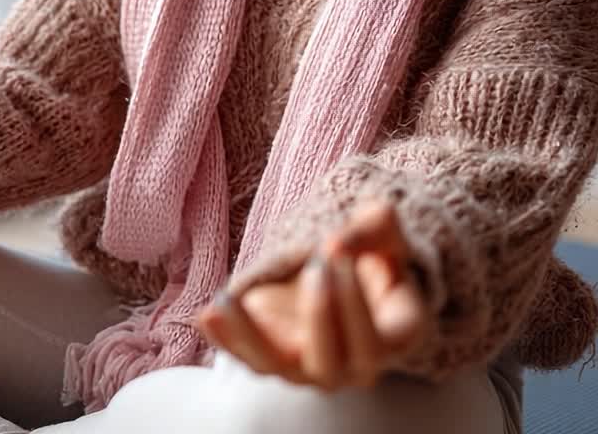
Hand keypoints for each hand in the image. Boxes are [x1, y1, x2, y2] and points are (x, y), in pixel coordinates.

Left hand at [196, 202, 429, 389]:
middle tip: (313, 270)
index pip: (376, 343)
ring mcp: (306, 367)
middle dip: (320, 317)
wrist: (335, 272)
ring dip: (248, 336)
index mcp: (392, 339)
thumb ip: (372, 230)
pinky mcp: (269, 357)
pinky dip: (223, 339)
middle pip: (329, 364)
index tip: (337, 254)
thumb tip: (337, 242)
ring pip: (274, 365)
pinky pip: (243, 356)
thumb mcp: (381, 232)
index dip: (356, 305)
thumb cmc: (368, 253)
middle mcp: (349, 367)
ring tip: (224, 301)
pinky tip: (205, 315)